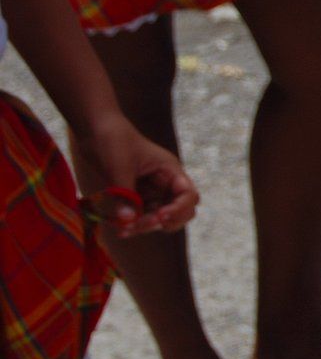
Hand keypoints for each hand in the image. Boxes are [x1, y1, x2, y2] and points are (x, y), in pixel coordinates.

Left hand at [66, 116, 198, 236]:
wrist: (94, 128)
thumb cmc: (113, 140)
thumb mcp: (120, 167)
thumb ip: (125, 195)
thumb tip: (128, 221)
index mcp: (170, 171)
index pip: (188, 196)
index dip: (178, 210)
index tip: (159, 217)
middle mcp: (165, 182)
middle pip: (178, 211)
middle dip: (162, 222)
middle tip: (138, 226)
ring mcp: (151, 189)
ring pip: (157, 216)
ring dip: (144, 226)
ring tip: (123, 230)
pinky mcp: (135, 194)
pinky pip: (140, 214)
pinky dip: (132, 222)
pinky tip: (119, 227)